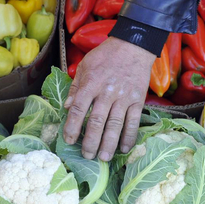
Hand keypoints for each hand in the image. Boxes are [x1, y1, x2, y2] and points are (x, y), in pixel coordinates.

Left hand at [63, 37, 155, 160]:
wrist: (133, 45)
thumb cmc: (106, 55)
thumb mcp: (85, 66)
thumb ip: (76, 87)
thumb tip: (66, 108)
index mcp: (91, 83)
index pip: (78, 108)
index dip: (72, 126)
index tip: (69, 140)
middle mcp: (107, 92)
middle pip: (97, 121)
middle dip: (90, 141)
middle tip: (87, 155)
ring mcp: (124, 97)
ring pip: (115, 124)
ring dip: (109, 143)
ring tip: (103, 157)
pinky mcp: (138, 100)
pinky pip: (134, 121)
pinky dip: (129, 136)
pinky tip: (125, 149)